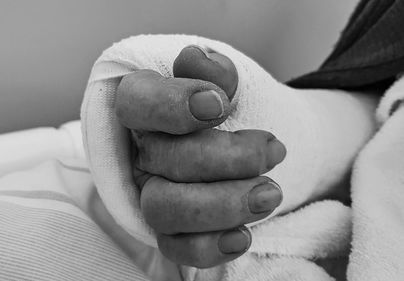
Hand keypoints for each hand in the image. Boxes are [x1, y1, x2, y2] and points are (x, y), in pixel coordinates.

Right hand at [115, 45, 285, 267]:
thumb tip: (197, 59)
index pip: (136, 103)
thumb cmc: (243, 113)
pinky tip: (243, 237)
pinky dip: (210, 247)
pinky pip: (175, 248)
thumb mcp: (235, 83)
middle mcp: (141, 152)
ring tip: (270, 194)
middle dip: (225, 159)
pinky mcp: (169, 230)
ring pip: (163, 209)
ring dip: (223, 205)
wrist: (262, 148)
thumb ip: (215, 72)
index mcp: (147, 108)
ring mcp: (151, 193)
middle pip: (161, 160)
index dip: (172, 105)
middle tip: (273, 151)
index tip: (220, 105)